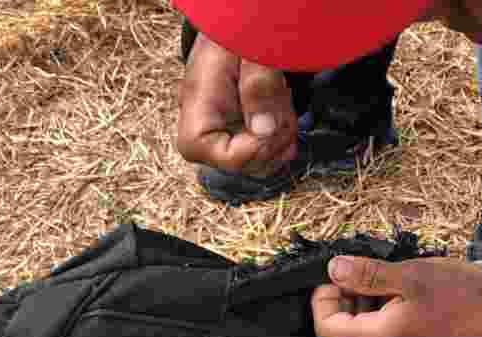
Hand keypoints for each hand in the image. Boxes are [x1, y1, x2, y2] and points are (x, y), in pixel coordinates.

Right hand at [175, 34, 297, 177]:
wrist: (236, 26)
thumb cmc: (237, 34)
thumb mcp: (251, 51)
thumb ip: (259, 86)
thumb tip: (265, 131)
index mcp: (198, 112)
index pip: (225, 158)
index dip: (258, 148)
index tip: (274, 122)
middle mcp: (207, 131)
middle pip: (247, 166)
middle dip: (275, 140)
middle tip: (282, 104)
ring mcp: (224, 135)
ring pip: (262, 163)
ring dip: (283, 136)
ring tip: (281, 100)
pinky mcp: (242, 133)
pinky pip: (268, 152)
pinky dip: (284, 135)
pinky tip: (282, 108)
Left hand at [311, 256, 481, 336]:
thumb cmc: (462, 298)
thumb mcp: (411, 276)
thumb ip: (368, 275)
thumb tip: (333, 270)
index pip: (326, 327)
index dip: (323, 298)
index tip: (338, 273)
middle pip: (341, 333)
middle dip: (344, 300)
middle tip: (362, 272)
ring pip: (361, 336)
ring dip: (363, 306)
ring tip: (385, 280)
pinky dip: (380, 316)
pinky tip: (401, 295)